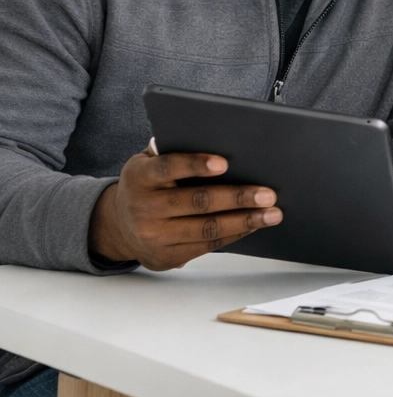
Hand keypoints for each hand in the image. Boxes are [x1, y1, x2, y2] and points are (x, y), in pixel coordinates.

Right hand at [88, 148, 281, 270]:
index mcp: (139, 177)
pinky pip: (207, 246)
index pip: (168, 167)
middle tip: (268, 194)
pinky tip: (252, 225)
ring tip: (271, 214)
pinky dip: (234, 234)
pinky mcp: (165, 257)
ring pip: (206, 228)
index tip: (224, 163)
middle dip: (237, 197)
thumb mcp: (149, 163)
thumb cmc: (146, 186)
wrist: (117, 226)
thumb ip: (174, 152)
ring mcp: (153, 236)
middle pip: (197, 202)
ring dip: (245, 221)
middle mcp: (143, 208)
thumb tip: (216, 140)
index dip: (195, 165)